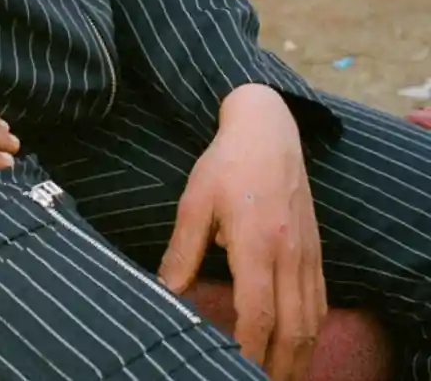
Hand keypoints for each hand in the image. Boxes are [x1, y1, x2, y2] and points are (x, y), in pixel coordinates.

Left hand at [158, 85, 325, 380]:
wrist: (268, 129)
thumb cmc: (226, 164)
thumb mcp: (195, 202)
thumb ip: (182, 251)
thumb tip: (165, 292)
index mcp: (256, 242)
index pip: (258, 313)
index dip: (248, 349)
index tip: (234, 369)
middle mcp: (289, 254)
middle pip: (292, 329)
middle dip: (277, 366)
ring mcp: (307, 254)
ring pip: (311, 322)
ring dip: (297, 358)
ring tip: (276, 377)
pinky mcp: (316, 251)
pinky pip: (319, 303)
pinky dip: (310, 333)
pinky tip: (297, 348)